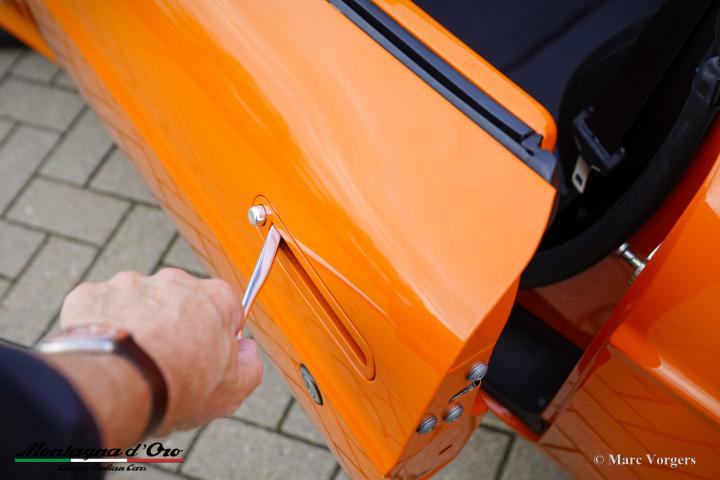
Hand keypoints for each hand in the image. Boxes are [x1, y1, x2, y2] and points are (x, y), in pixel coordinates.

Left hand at [59, 268, 262, 435]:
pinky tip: (106, 354)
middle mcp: (174, 281)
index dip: (218, 334)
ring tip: (132, 363)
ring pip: (138, 303)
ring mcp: (131, 284)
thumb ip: (250, 364)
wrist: (116, 385)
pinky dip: (102, 326)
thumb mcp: (234, 388)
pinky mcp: (92, 294)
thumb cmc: (178, 385)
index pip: (226, 307)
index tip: (209, 355)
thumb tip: (248, 352)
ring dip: (138, 324)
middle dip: (176, 325)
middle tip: (168, 363)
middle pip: (180, 301)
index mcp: (215, 298)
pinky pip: (100, 308)